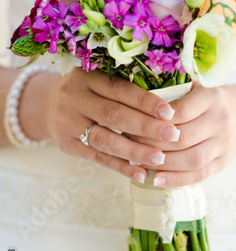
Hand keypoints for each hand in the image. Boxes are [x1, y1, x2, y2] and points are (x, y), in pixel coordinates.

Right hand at [20, 68, 180, 182]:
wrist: (48, 105)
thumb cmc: (89, 90)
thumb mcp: (99, 79)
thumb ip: (127, 85)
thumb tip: (173, 97)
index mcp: (87, 76)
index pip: (119, 89)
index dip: (145, 101)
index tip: (170, 112)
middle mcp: (74, 97)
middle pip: (112, 114)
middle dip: (145, 126)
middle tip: (173, 136)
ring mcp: (68, 122)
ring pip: (104, 139)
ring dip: (134, 151)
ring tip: (159, 158)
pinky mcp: (67, 145)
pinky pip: (97, 158)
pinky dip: (121, 167)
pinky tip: (141, 173)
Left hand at [129, 84, 235, 187]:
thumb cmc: (209, 101)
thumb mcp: (197, 88)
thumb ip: (174, 92)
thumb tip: (138, 101)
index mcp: (211, 98)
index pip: (180, 111)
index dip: (157, 119)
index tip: (136, 121)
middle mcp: (220, 121)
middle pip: (183, 138)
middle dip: (154, 143)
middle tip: (130, 143)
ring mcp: (223, 145)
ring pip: (191, 159)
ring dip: (163, 164)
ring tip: (140, 163)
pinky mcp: (222, 163)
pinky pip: (198, 175)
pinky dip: (176, 180)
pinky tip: (156, 180)